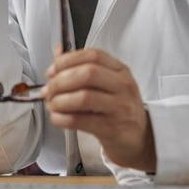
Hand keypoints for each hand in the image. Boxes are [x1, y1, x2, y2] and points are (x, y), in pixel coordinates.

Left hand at [42, 48, 155, 172]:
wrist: (138, 138)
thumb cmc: (118, 108)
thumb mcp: (107, 84)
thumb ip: (82, 67)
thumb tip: (57, 51)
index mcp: (120, 70)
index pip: (93, 56)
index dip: (68, 60)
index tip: (52, 70)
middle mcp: (123, 86)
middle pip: (88, 74)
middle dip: (61, 81)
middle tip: (49, 90)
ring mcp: (120, 108)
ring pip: (84, 97)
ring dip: (60, 101)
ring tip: (52, 105)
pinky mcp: (112, 129)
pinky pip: (81, 121)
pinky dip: (63, 118)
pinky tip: (57, 118)